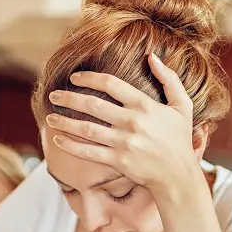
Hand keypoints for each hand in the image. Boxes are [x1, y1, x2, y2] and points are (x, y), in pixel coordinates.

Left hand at [44, 53, 200, 191]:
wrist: (178, 175)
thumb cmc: (179, 139)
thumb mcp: (182, 105)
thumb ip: (169, 79)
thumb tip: (152, 56)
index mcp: (145, 105)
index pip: (111, 84)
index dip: (89, 78)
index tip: (74, 77)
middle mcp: (132, 122)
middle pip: (93, 105)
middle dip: (69, 98)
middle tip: (54, 95)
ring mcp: (124, 142)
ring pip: (86, 129)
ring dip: (64, 122)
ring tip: (49, 117)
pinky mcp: (118, 161)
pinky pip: (88, 152)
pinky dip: (70, 146)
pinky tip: (57, 139)